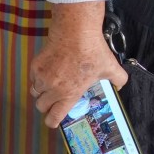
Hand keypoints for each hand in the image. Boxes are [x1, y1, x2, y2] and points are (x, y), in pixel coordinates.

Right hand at [31, 2, 129, 126]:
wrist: (75, 32)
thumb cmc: (92, 51)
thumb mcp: (110, 67)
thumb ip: (119, 79)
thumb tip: (120, 86)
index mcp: (69, 94)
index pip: (53, 117)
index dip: (53, 121)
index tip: (54, 120)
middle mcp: (52, 89)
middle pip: (41, 106)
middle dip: (47, 106)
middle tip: (54, 100)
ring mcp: (42, 77)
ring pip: (35, 92)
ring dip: (42, 92)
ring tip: (52, 85)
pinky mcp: (35, 66)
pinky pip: (33, 78)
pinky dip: (38, 78)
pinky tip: (49, 71)